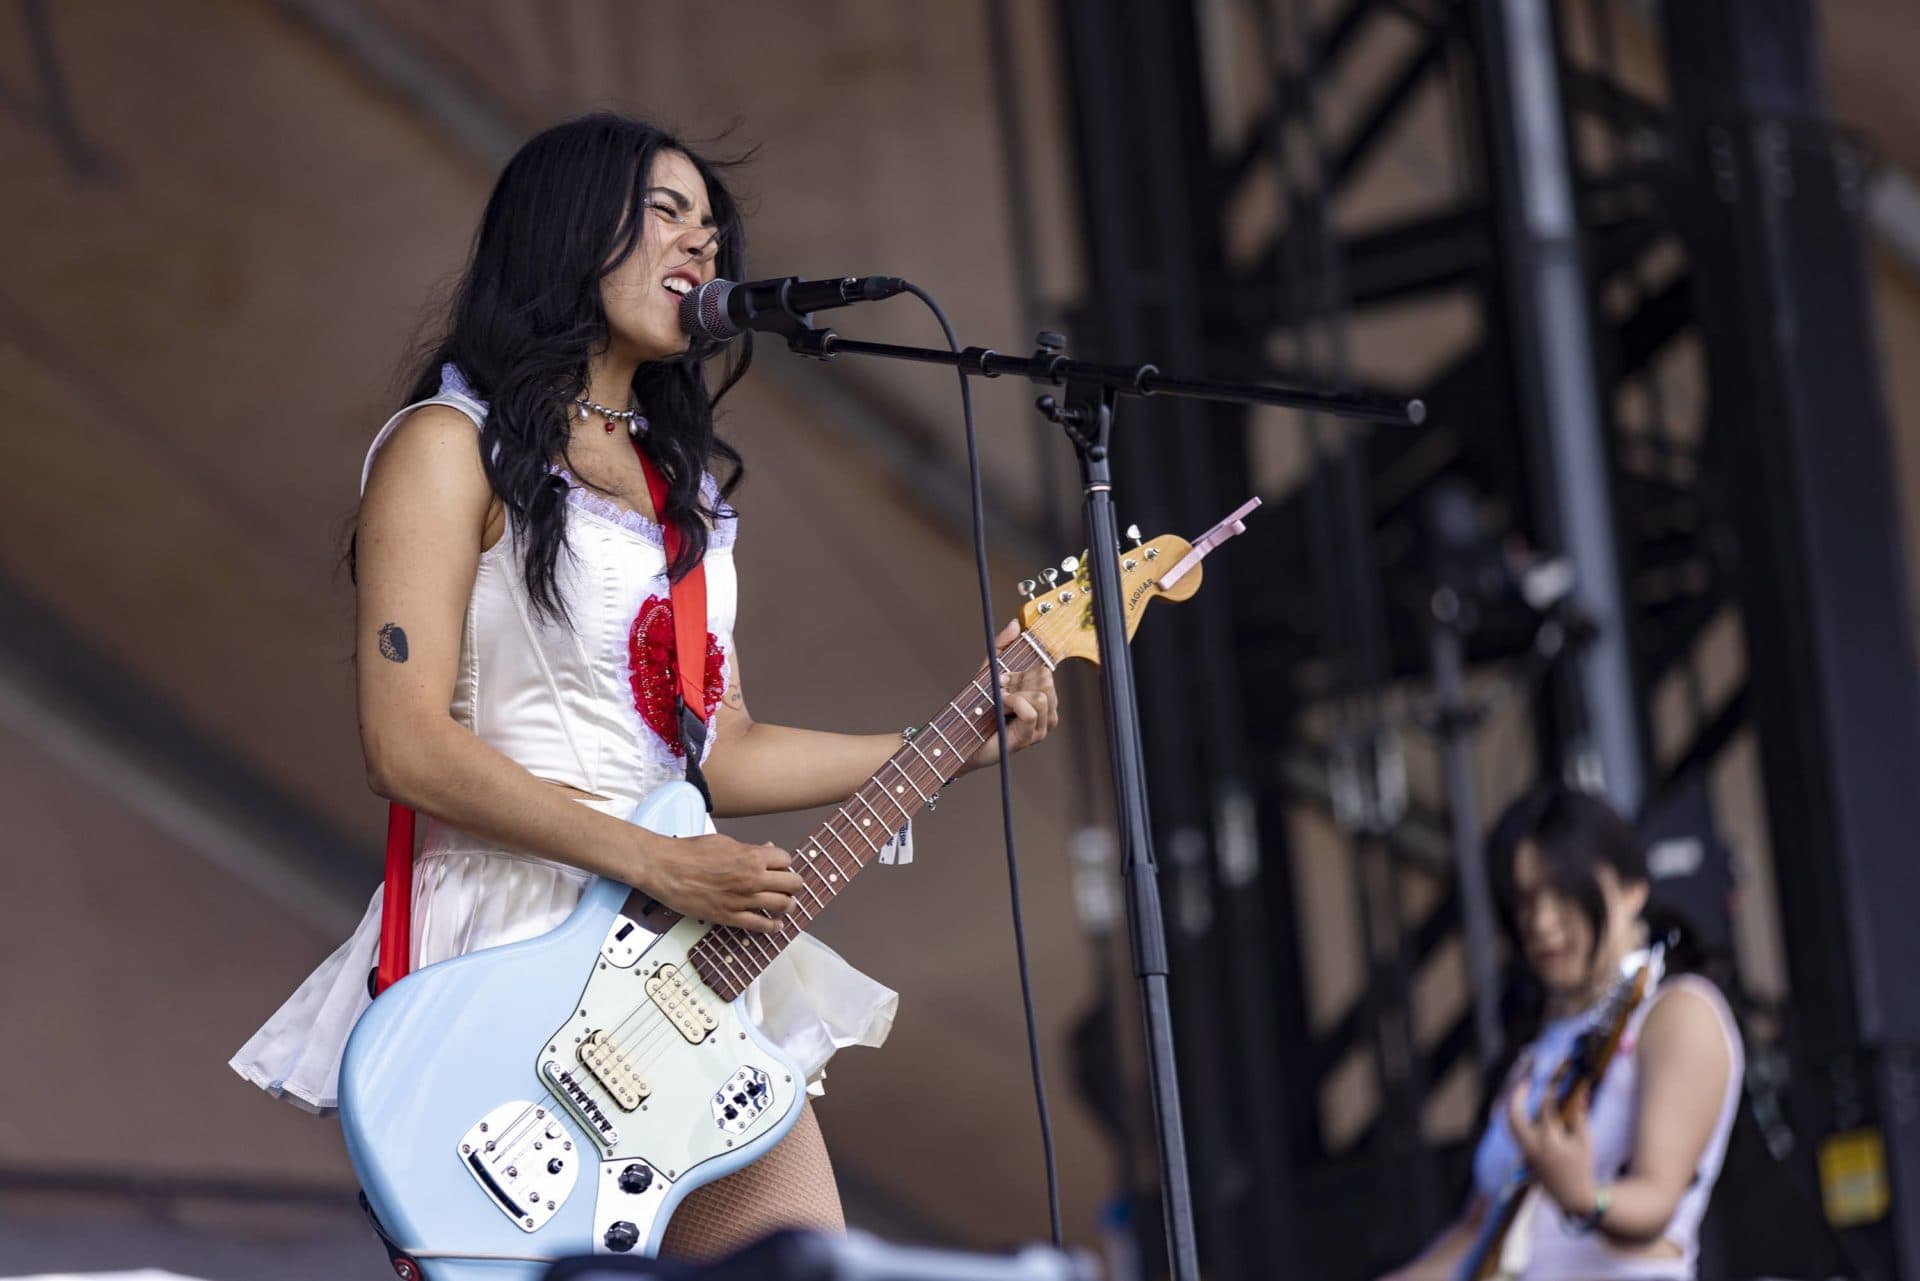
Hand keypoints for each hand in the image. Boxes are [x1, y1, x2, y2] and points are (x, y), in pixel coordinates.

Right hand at [633, 832, 807, 933]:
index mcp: (752, 856)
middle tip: (788, 887)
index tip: (780, 868)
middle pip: (792, 884)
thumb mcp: (725, 842)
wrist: (665, 869)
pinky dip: (773, 926)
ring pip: (783, 906)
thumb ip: (749, 849)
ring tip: (786, 906)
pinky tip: (776, 925)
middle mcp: (752, 878)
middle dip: (792, 885)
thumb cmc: (690, 853)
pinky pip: (761, 925)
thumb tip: (767, 851)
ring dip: (787, 905)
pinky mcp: (729, 917)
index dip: (784, 864)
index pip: (786, 861)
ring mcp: (743, 900)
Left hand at [962, 620, 1059, 772]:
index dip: (1022, 671)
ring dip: (1014, 694)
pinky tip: (1002, 707)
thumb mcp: (989, 670)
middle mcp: (1047, 712)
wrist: (961, 738)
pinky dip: (1014, 703)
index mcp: (1042, 696)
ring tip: (999, 702)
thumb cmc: (977, 708)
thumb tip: (1016, 623)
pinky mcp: (1031, 737)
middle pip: (1047, 681)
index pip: (1045, 671)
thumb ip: (1003, 645)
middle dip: (1019, 682)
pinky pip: (1031, 710)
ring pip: (1041, 695)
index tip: (1002, 678)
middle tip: (1000, 692)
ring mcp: (1041, 727)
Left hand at [1507, 1079, 1598, 1219]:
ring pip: (1511, 1123)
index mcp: (1548, 1141)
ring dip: (1514, 1105)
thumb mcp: (1585, 1143)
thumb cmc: (1582, 1169)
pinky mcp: (1525, 1155)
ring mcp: (1525, 1151)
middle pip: (1514, 1115)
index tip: (1553, 1083)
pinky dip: (1518, 1117)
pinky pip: (1516, 1131)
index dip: (1549, 1093)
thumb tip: (1581, 1093)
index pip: (1544, 1109)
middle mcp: (1532, 1145)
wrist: (1572, 1197)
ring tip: (1523, 1090)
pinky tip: (1527, 1108)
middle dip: (1516, 1095)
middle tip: (1526, 1081)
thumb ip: (1580, 1117)